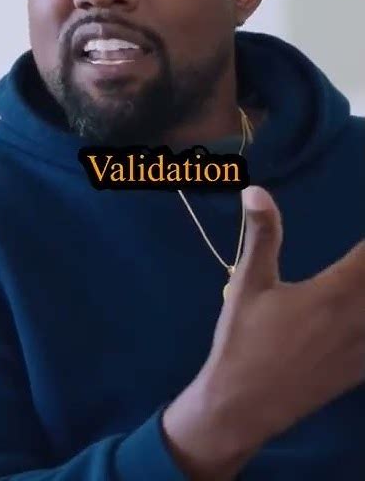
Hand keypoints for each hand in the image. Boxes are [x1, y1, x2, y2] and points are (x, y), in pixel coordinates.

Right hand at [201, 185, 364, 446]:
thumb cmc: (243, 338)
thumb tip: (256, 190)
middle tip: (364, 261)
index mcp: (335, 292)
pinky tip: (363, 314)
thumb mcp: (248, 283)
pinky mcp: (361, 370)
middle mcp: (359, 318)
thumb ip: (262, 235)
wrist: (243, 405)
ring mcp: (364, 348)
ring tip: (363, 280)